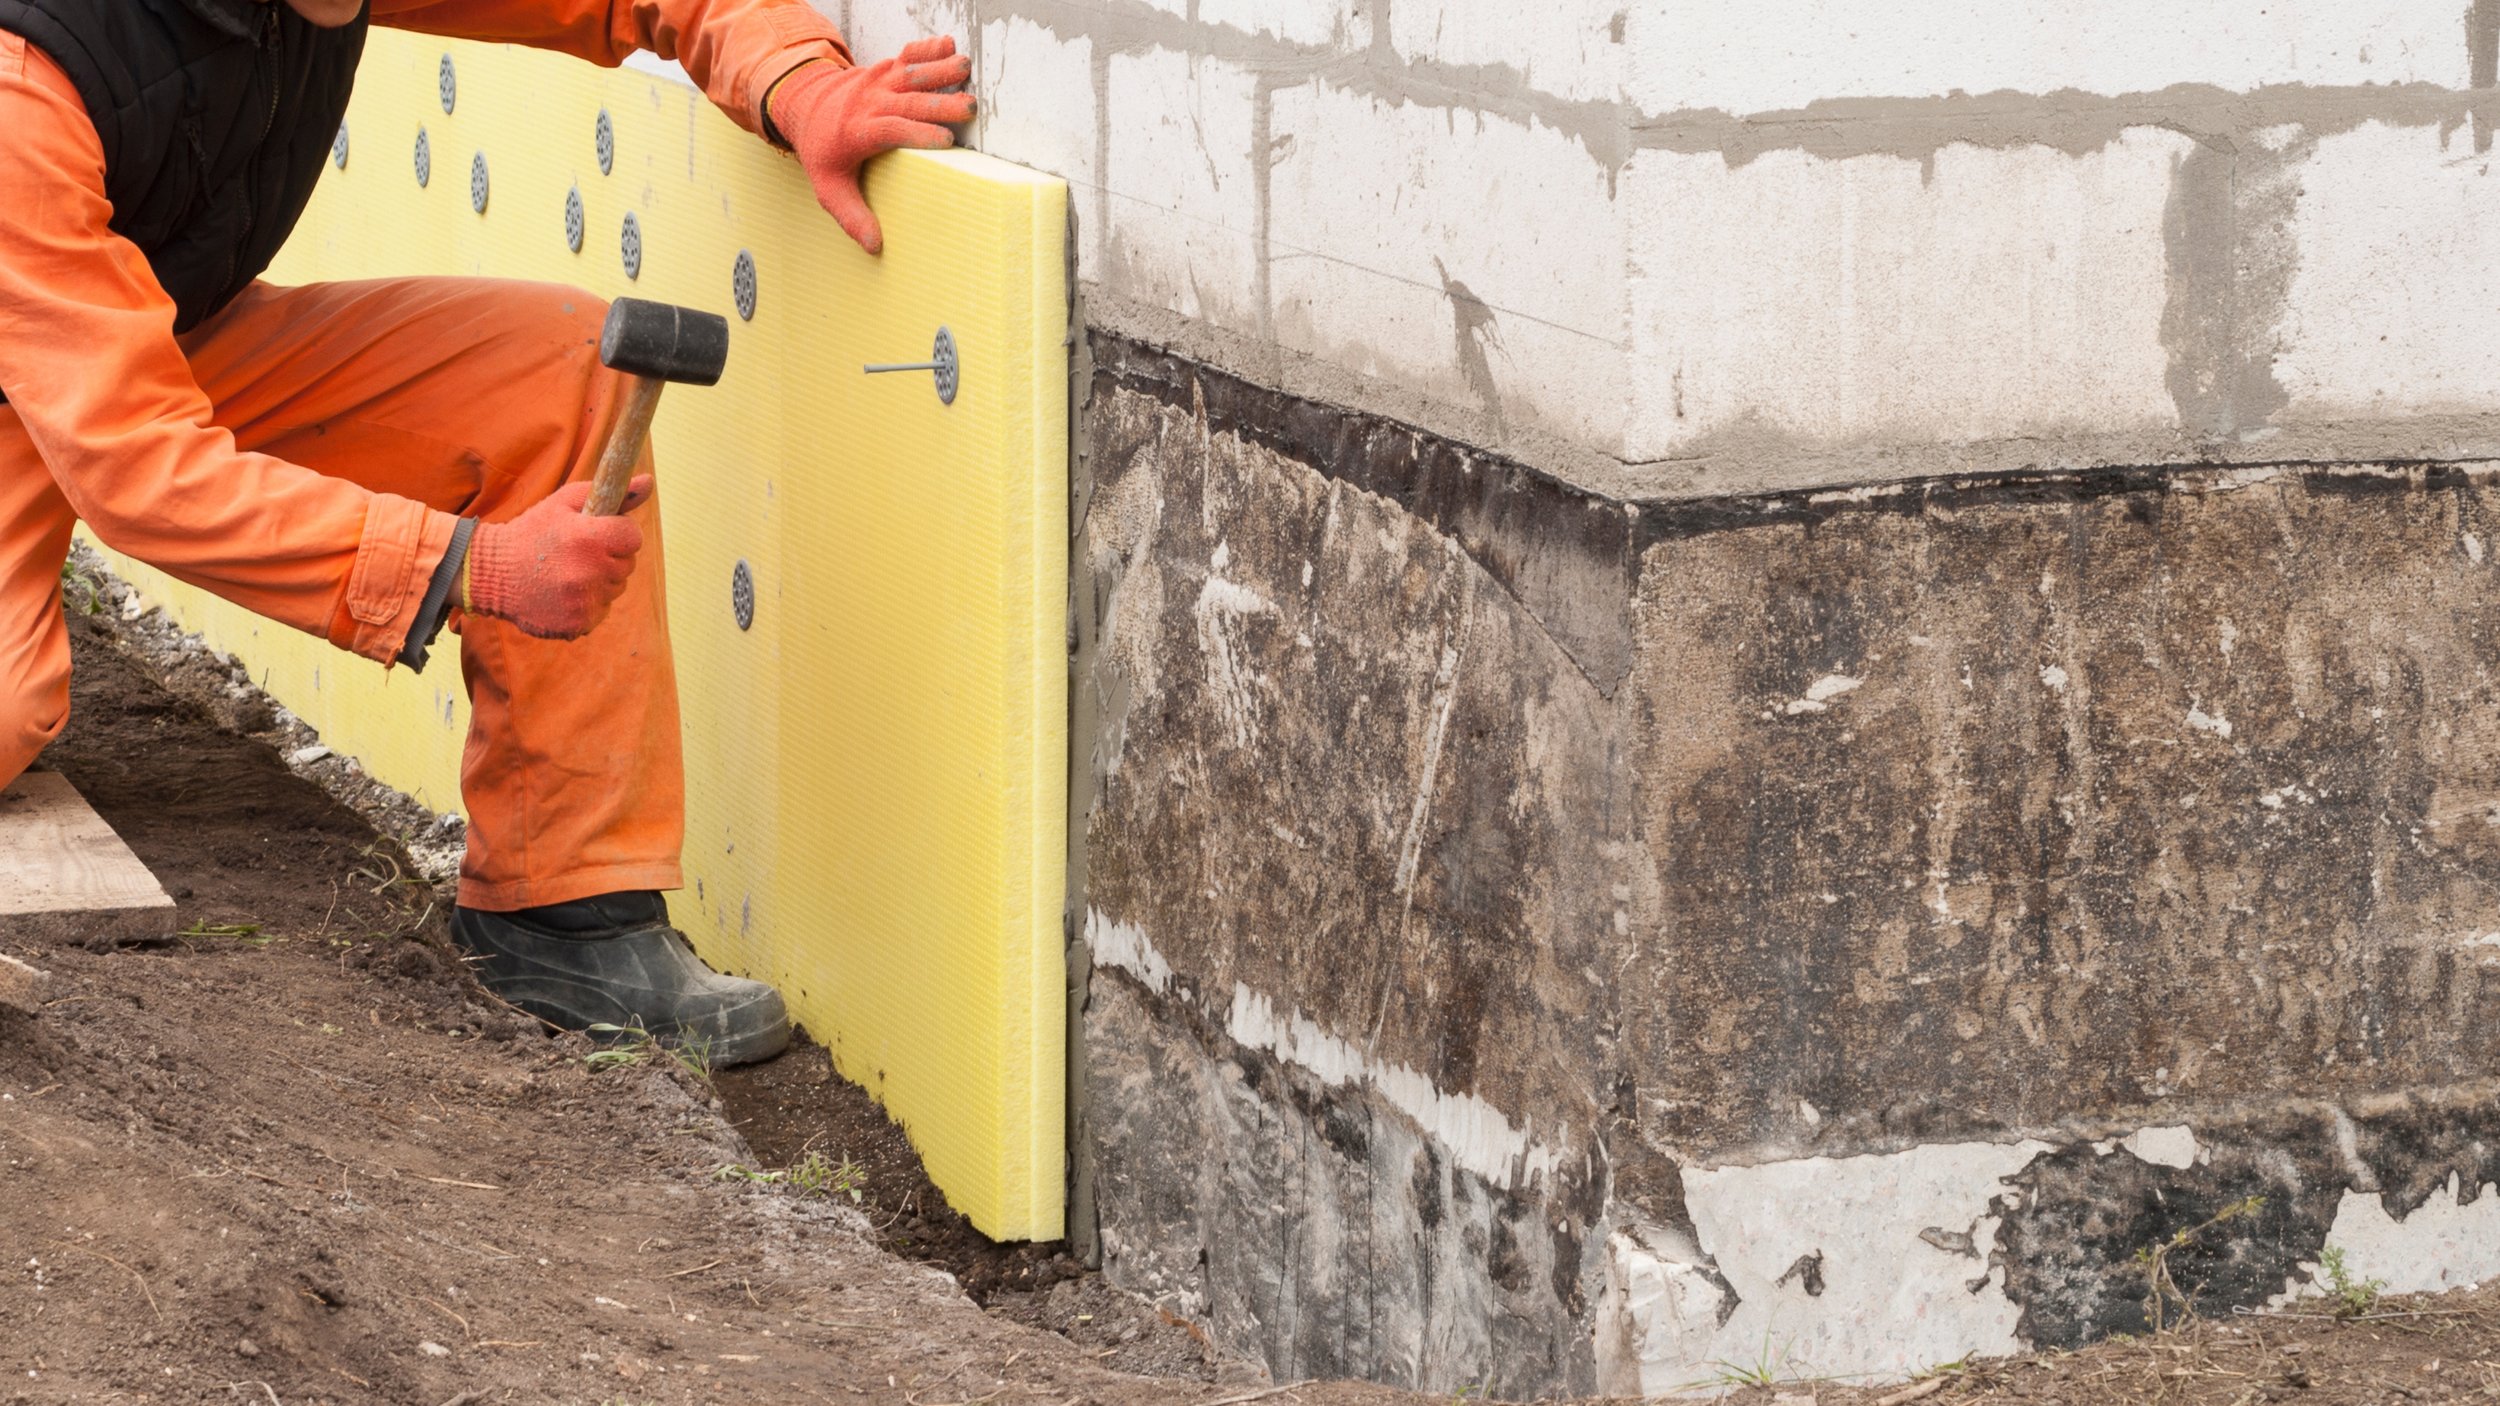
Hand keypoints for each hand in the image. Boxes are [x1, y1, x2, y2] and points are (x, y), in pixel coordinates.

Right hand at [463, 477, 650, 639]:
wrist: (491, 574)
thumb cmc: (533, 531)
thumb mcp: (565, 502)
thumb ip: (611, 492)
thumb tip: (649, 481)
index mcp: (589, 538)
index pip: (633, 537)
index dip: (619, 533)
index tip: (601, 532)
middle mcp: (589, 572)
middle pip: (627, 564)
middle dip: (610, 556)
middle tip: (578, 552)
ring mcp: (584, 601)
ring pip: (616, 589)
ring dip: (600, 580)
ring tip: (566, 571)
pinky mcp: (578, 624)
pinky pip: (601, 610)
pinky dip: (588, 602)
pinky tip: (563, 592)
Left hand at [767, 38, 976, 254]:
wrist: (802, 104)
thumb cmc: (822, 149)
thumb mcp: (828, 188)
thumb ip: (851, 216)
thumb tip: (874, 247)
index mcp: (858, 131)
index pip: (891, 130)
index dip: (918, 134)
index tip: (946, 141)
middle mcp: (870, 101)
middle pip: (909, 100)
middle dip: (939, 103)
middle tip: (969, 108)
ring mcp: (878, 80)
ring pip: (911, 72)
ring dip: (938, 69)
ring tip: (965, 69)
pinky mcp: (885, 68)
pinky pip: (908, 53)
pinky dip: (928, 48)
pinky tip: (949, 44)